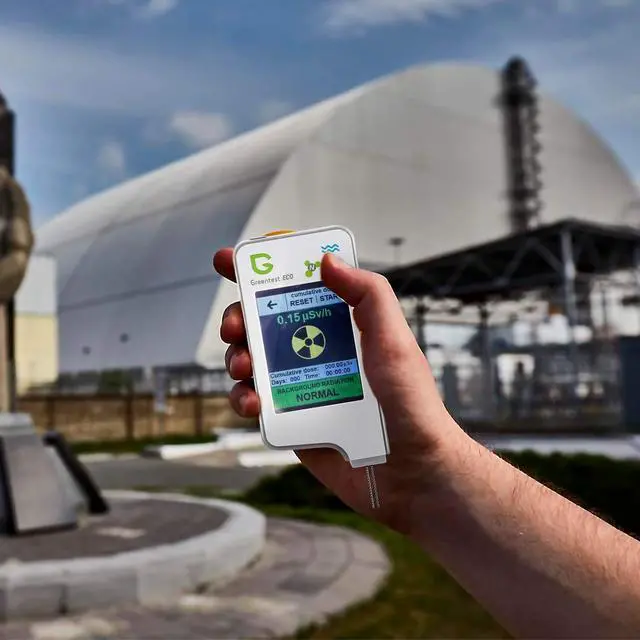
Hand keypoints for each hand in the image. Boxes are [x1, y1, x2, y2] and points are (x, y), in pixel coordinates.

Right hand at [213, 248, 468, 533]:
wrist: (412, 475)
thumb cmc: (413, 406)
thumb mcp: (394, 341)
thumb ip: (367, 295)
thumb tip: (326, 262)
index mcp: (342, 326)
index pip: (300, 287)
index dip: (264, 272)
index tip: (231, 260)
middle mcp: (318, 352)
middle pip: (264, 322)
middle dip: (239, 316)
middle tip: (235, 324)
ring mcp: (302, 385)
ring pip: (253, 361)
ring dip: (236, 356)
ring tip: (242, 366)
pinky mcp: (292, 420)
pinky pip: (256, 403)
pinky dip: (244, 398)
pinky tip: (252, 403)